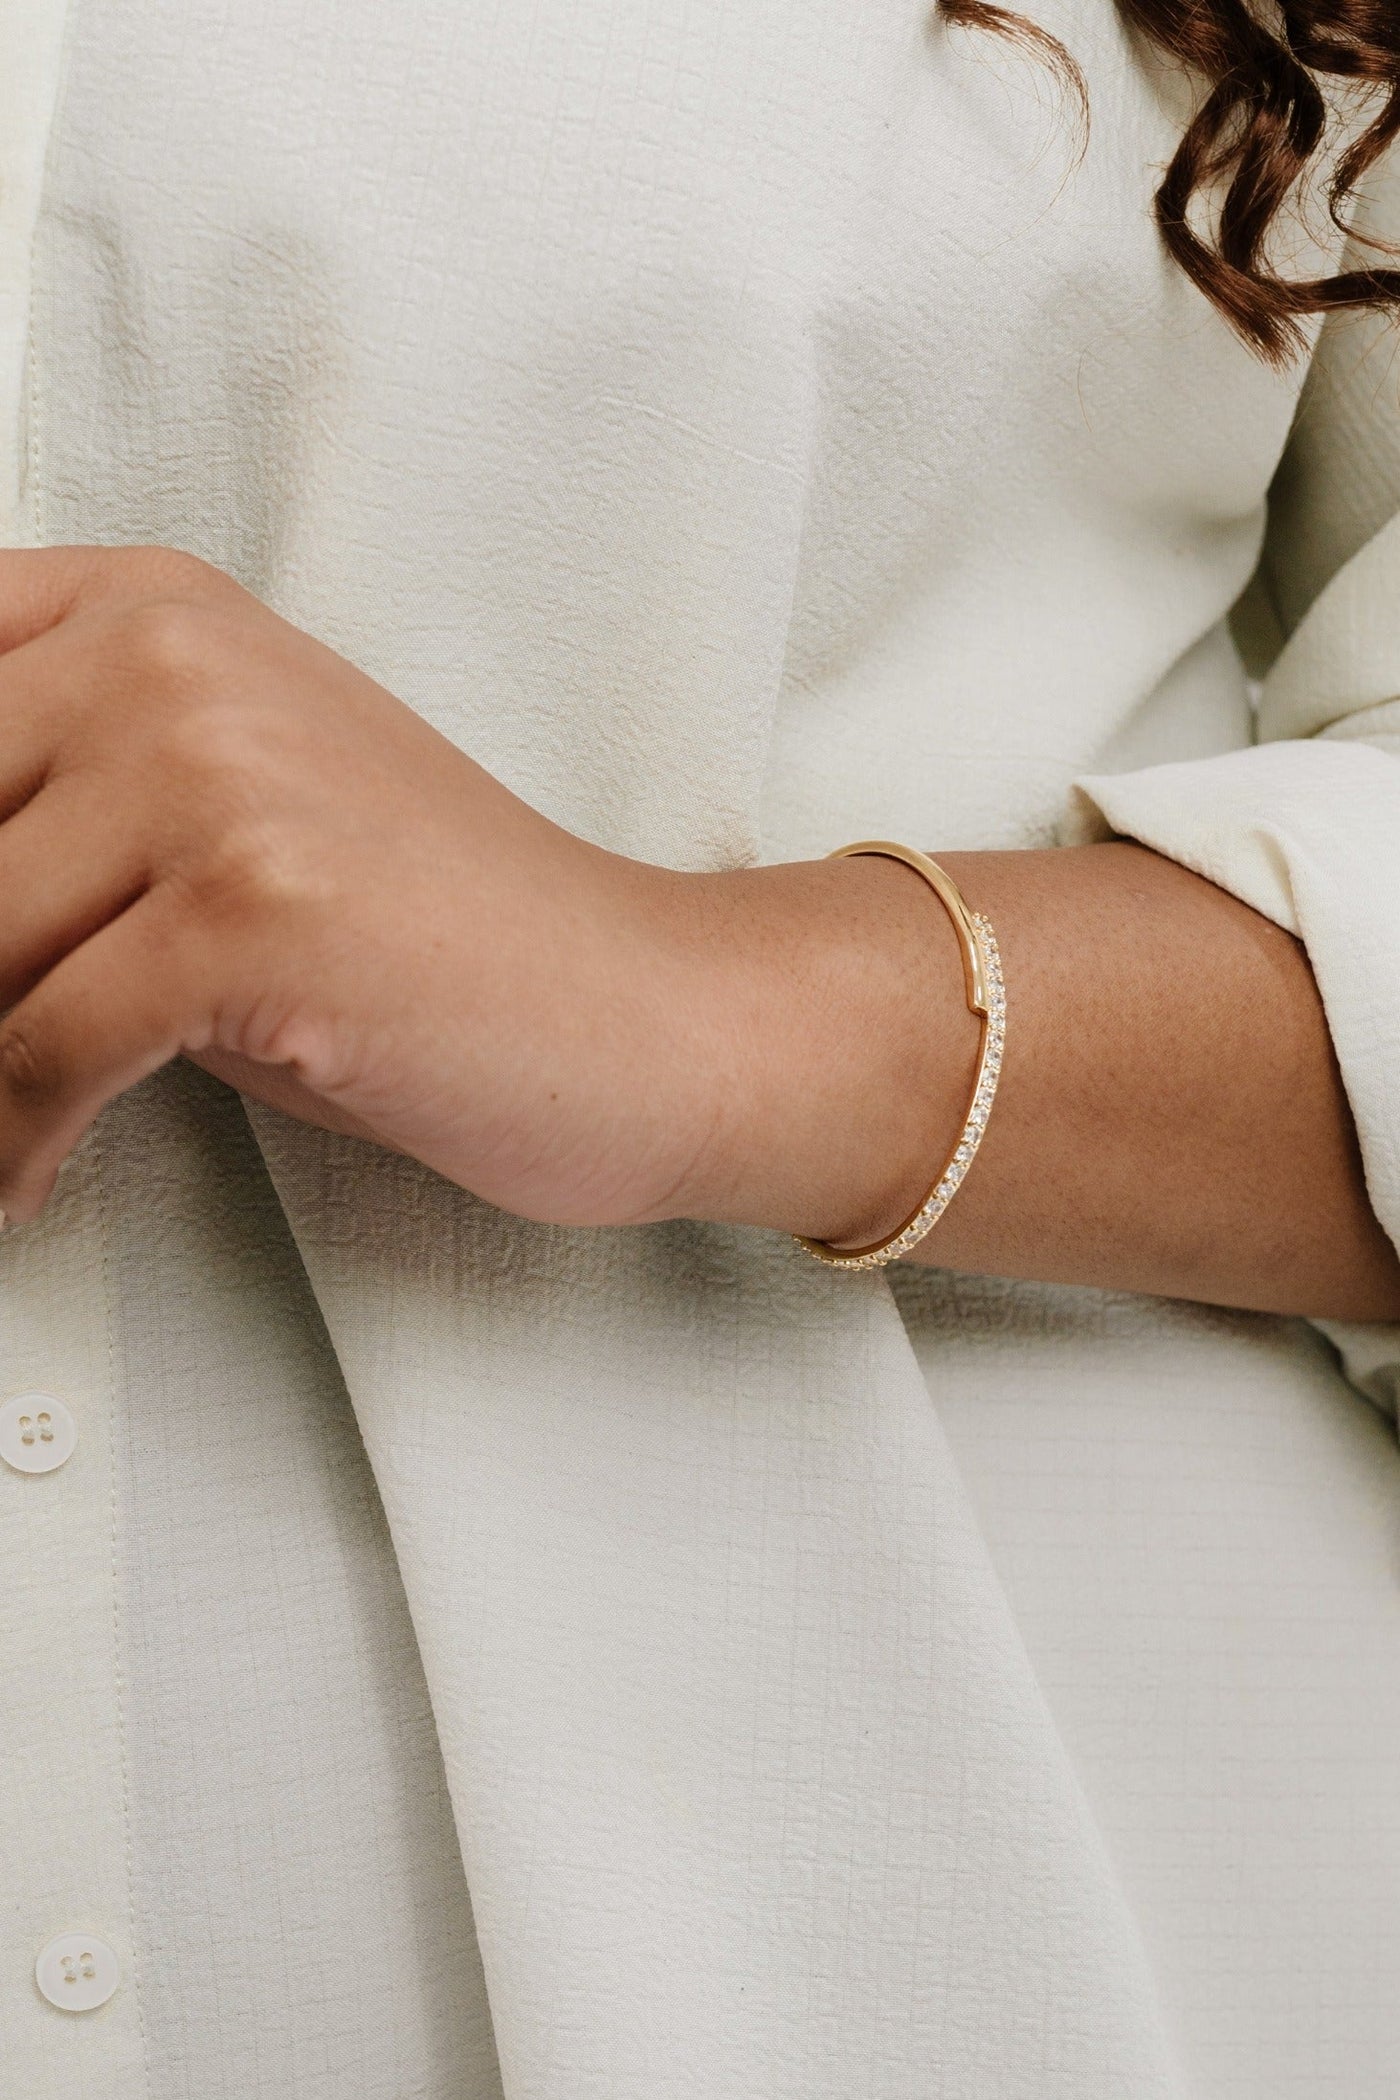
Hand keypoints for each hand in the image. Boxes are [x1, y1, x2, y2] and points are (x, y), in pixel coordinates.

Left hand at [0, 546, 745, 1227]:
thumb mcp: (223, 817)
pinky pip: (39, 1047)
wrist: (632, 1013)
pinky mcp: (255, 904)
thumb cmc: (436, 938)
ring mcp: (219, 773)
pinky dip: (12, 1141)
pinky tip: (28, 1177)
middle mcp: (175, 661)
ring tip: (0, 1124)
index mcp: (154, 609)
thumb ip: (58, 812)